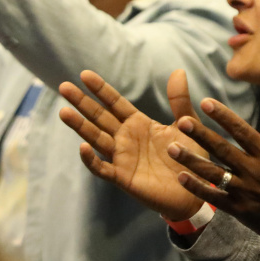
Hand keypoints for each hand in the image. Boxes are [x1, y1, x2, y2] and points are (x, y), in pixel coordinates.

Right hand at [58, 69, 206, 222]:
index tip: (84, 74)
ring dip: (80, 126)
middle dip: (82, 102)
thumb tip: (178, 70)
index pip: (115, 103)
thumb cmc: (190, 157)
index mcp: (139, 123)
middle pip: (99, 117)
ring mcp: (122, 158)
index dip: (100, 89)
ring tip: (63, 111)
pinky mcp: (123, 178)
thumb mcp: (187, 124)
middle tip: (64, 86)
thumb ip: (179, 100)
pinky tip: (83, 147)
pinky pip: (102, 168)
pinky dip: (91, 159)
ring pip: (96, 138)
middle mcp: (126, 138)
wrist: (195, 190)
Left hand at [168, 91, 259, 247]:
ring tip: (172, 148)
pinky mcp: (239, 210)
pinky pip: (214, 197)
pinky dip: (197, 188)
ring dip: (191, 160)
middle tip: (182, 121)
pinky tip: (181, 177)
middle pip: (222, 149)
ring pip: (213, 172)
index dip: (223, 116)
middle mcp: (253, 170)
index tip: (206, 102)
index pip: (241, 130)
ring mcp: (244, 191)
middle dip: (200, 134)